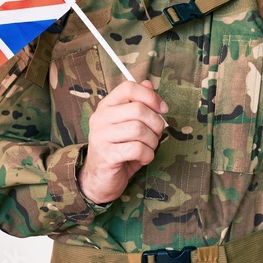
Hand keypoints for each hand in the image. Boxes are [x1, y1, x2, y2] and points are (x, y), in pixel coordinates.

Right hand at [78, 80, 167, 203]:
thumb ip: (138, 103)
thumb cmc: (118, 149)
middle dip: (156, 123)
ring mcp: (101, 137)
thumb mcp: (129, 124)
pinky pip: (137, 149)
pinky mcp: (107, 155)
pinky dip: (148, 155)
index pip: (128, 88)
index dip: (150, 96)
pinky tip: (144, 158)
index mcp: (106, 106)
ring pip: (139, 129)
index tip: (163, 109)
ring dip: (153, 141)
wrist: (99, 179)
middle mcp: (100, 118)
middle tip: (157, 134)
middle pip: (138, 109)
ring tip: (149, 147)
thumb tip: (149, 83)